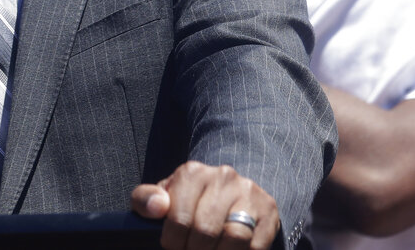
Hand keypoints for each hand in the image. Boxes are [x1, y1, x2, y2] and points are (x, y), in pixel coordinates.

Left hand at [131, 161, 279, 249]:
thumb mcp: (163, 197)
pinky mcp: (268, 211)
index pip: (178, 219)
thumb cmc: (187, 201)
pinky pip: (255, 246)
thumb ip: (146, 199)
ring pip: (234, 238)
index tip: (173, 247)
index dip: (173, 243)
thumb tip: (158, 207)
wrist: (228, 192)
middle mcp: (223, 177)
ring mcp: (248, 193)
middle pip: (205, 232)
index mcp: (192, 172)